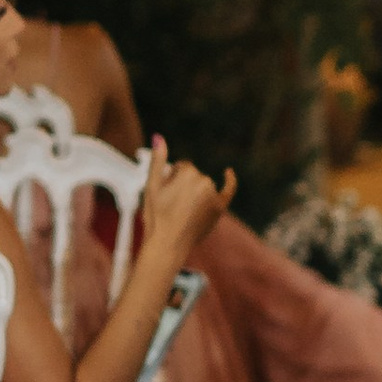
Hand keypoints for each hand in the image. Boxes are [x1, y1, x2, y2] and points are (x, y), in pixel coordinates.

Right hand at [143, 138, 234, 265]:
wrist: (168, 244)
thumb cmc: (156, 215)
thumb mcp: (152, 186)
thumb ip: (157, 160)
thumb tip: (159, 137)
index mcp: (188, 173)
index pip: (182, 167)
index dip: (171, 179)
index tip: (165, 194)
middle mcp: (204, 181)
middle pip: (193, 176)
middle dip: (183, 186)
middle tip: (172, 205)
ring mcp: (214, 195)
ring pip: (204, 185)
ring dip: (195, 192)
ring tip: (182, 211)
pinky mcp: (219, 208)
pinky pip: (228, 190)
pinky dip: (229, 181)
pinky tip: (229, 172)